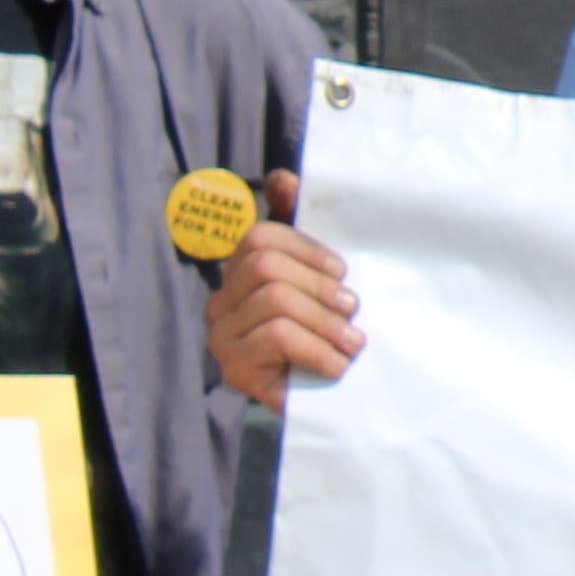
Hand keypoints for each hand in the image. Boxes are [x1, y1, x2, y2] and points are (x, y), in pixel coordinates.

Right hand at [205, 177, 358, 409]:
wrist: (330, 399)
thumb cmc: (328, 330)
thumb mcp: (322, 277)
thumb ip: (302, 226)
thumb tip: (283, 176)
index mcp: (242, 274)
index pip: (260, 237)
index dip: (307, 248)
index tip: (342, 272)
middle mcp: (222, 302)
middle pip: (267, 267)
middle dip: (321, 288)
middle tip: (352, 311)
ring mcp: (222, 336)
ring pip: (275, 302)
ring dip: (326, 323)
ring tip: (352, 344)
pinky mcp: (234, 369)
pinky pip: (276, 337)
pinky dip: (317, 349)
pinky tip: (337, 366)